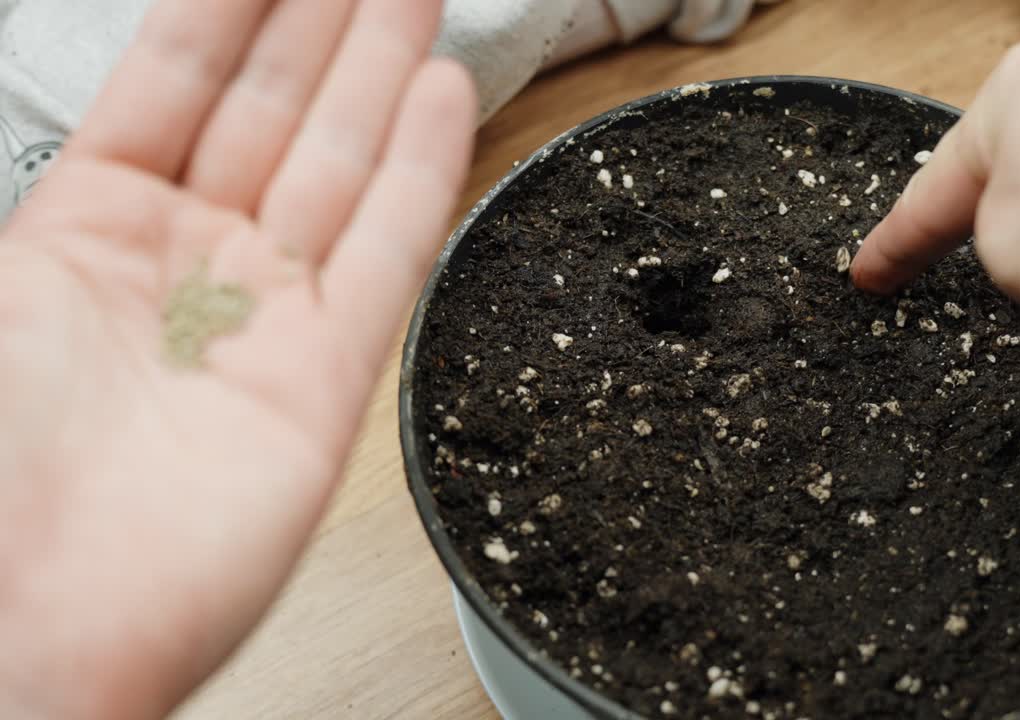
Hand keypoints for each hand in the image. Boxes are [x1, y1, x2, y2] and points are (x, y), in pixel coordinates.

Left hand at [0, 0, 474, 716]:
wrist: (33, 629)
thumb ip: (44, 180)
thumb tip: (106, 126)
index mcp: (85, 233)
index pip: (175, 85)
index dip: (230, 8)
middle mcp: (185, 270)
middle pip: (270, 114)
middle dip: (320, 24)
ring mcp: (263, 320)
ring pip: (337, 167)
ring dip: (380, 73)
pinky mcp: (328, 377)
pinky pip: (385, 252)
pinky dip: (418, 170)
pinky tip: (438, 92)